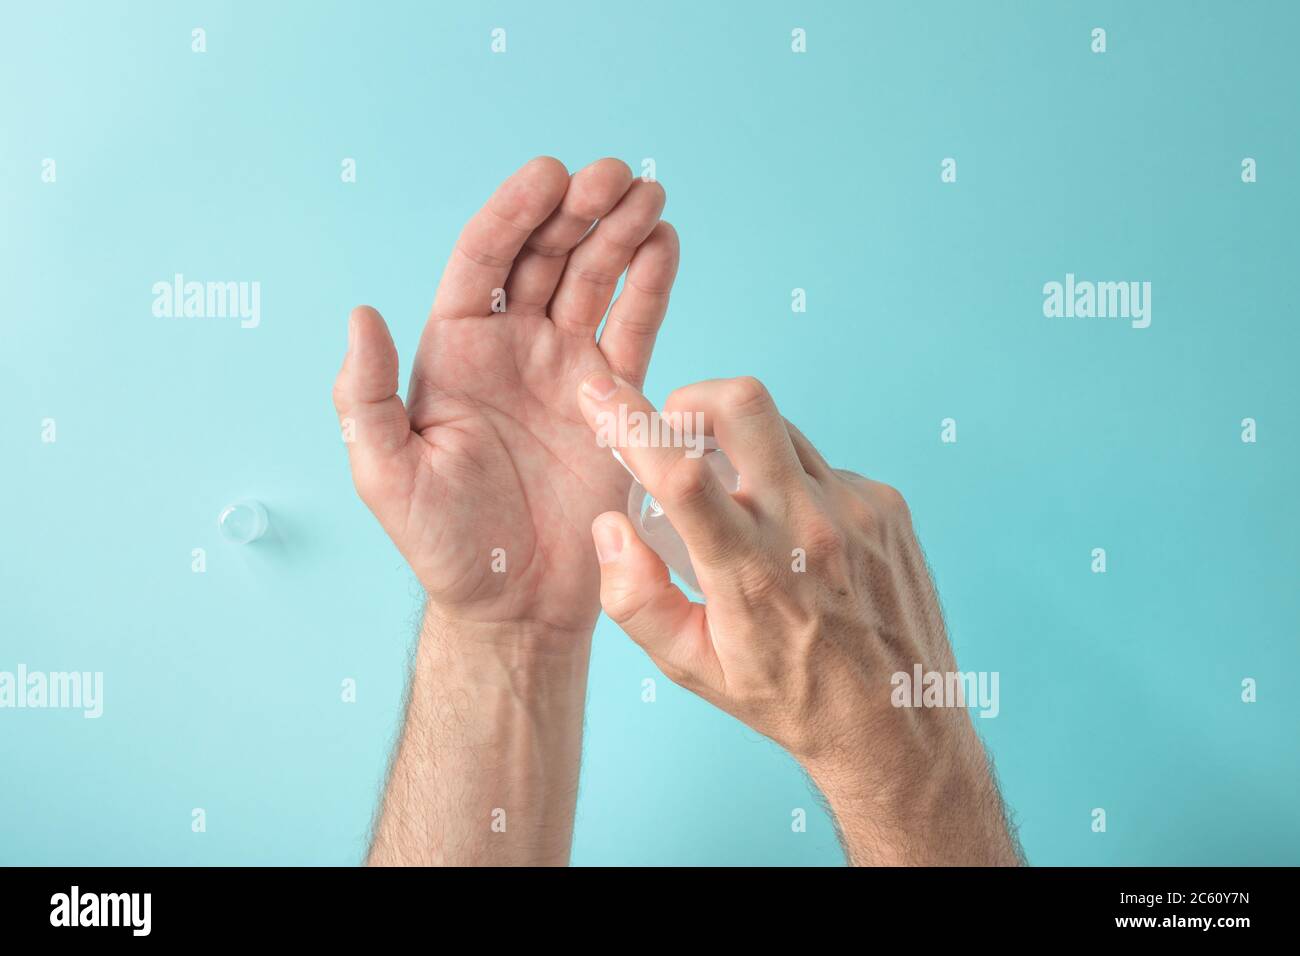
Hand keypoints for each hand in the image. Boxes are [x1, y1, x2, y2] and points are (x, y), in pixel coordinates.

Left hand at [333, 157, 677, 637]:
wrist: (516, 606)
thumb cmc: (444, 548)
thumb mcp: (385, 476)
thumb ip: (365, 396)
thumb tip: (360, 314)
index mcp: (455, 353)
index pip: (483, 259)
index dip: (514, 212)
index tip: (549, 175)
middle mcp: (512, 349)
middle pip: (546, 256)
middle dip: (579, 210)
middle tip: (615, 176)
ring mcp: (567, 371)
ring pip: (595, 281)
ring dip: (620, 233)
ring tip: (650, 195)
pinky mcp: (615, 402)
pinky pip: (635, 331)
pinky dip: (652, 286)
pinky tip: (666, 244)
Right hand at [576, 373, 1020, 864]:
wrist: (900, 725)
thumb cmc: (790, 698)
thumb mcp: (695, 669)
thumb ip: (636, 599)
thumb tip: (610, 525)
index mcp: (752, 575)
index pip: (682, 475)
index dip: (630, 422)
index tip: (598, 393)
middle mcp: (810, 530)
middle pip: (743, 405)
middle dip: (691, 399)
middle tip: (677, 434)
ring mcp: (856, 509)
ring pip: (780, 428)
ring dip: (740, 446)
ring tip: (739, 508)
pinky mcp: (886, 503)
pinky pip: (818, 463)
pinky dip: (789, 481)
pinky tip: (796, 537)